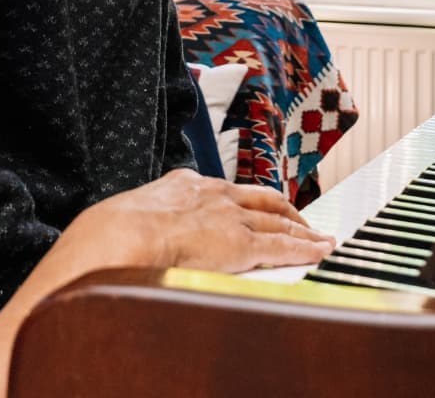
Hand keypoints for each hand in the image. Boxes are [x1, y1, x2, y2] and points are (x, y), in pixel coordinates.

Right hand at [62, 168, 333, 273]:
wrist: (123, 236)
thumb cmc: (115, 233)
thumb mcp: (132, 215)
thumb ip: (146, 221)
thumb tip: (132, 235)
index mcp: (185, 185)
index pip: (223, 191)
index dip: (241, 201)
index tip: (249, 207)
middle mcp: (213, 195)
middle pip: (259, 200)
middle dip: (282, 209)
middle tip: (297, 218)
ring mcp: (230, 218)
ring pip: (277, 222)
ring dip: (302, 230)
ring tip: (318, 237)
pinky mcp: (243, 244)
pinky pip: (283, 247)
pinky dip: (305, 248)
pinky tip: (319, 249)